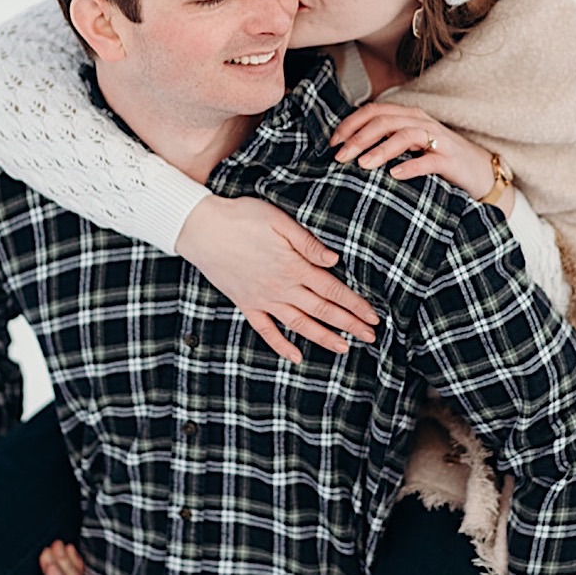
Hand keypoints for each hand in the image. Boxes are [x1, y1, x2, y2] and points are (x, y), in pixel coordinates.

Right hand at [175, 195, 379, 364]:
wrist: (201, 229)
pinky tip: (296, 356)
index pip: (333, 290)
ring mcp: (263, 299)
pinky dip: (281, 346)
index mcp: (294, 266)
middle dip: (349, 325)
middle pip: (322, 311)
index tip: (373, 316)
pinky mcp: (246, 304)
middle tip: (371, 336)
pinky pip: (266, 331)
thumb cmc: (241, 218)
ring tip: (345, 348)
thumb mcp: (279, 220)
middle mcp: (281, 288)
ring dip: (324, 338)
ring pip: (300, 325)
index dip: (355, 305)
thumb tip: (334, 260)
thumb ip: (307, 242)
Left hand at [332, 103, 508, 209]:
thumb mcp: (410, 147)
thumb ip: (386, 142)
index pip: (374, 111)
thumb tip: (348, 151)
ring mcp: (438, 140)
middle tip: (340, 157)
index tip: (332, 143)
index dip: (350, 124)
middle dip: (359, 138)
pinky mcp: (451, 160)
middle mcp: (422, 122)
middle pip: (385, 121)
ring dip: (381, 149)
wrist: (481, 173)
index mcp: (409, 116)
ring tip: (363, 165)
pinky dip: (410, 167)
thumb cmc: (439, 160)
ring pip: (405, 135)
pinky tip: (394, 176)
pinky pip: (429, 160)